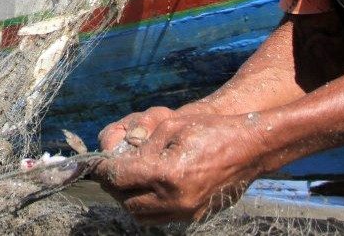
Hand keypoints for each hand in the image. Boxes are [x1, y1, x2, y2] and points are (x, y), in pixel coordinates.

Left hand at [92, 114, 268, 223]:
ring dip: (128, 199)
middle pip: (126, 200)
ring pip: (141, 215)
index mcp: (166, 173)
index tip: (94, 164)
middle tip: (109, 171)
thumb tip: (121, 159)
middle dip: (113, 186)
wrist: (249, 149)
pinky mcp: (193, 215)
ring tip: (126, 180)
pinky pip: (160, 217)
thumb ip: (142, 145)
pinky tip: (147, 188)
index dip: (102, 169)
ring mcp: (185, 211)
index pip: (120, 177)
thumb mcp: (171, 126)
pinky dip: (147, 205)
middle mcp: (174, 198)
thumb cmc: (211, 130)